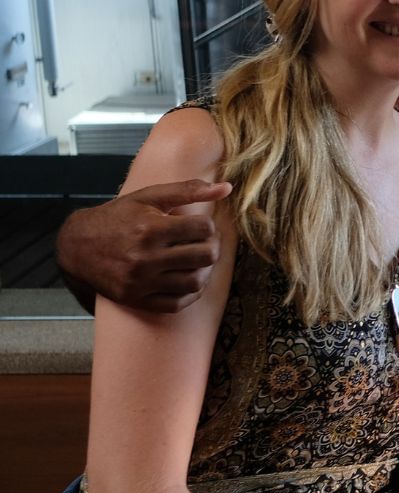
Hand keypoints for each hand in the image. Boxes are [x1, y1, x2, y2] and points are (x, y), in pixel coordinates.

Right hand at [56, 179, 231, 312]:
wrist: (77, 245)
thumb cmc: (117, 217)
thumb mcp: (148, 197)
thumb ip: (188, 190)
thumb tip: (227, 188)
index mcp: (149, 229)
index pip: (203, 229)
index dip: (208, 226)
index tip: (200, 227)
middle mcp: (144, 258)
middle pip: (204, 256)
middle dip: (211, 247)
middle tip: (204, 243)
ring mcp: (139, 282)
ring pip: (195, 283)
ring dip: (204, 271)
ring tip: (197, 261)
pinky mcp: (134, 299)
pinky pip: (176, 304)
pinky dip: (190, 294)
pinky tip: (187, 279)